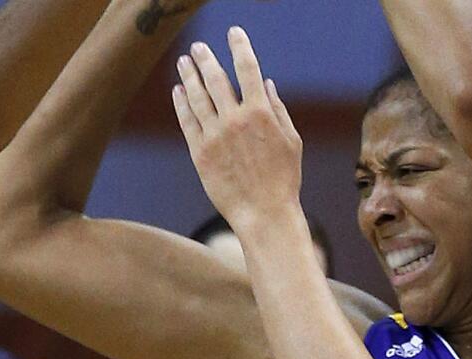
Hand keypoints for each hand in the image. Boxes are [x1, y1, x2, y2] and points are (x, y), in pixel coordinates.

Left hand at [173, 27, 302, 232]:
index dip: (240, 47)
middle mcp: (236, 119)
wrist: (264, 213)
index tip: (234, 33)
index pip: (248, 69)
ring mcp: (215, 135)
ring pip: (197, 96)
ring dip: (190, 75)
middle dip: (206, 59)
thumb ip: (278, 109)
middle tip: (199, 47)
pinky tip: (179, 91)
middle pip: (216, 78)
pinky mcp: (200, 152)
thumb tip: (266, 83)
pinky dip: (182, 103)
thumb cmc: (284, 179)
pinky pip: (187, 121)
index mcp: (262, 113)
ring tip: (185, 62)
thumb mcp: (292, 142)